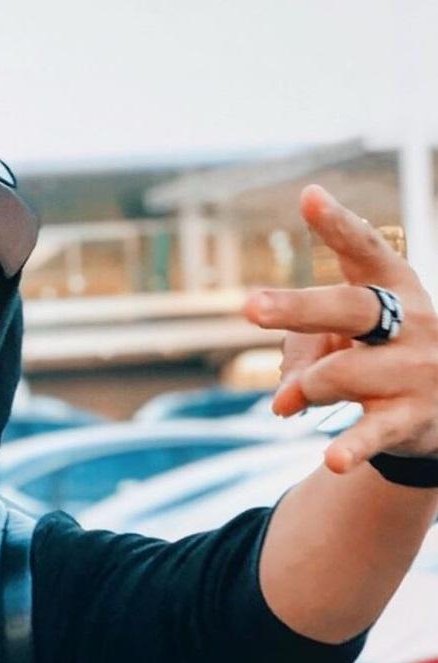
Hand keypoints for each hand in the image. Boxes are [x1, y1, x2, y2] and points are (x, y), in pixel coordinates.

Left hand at [243, 184, 437, 473]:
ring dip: (305, 387)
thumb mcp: (350, 339)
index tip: (309, 197)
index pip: (367, 249)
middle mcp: (410, 322)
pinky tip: (332, 461)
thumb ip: (308, 354)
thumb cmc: (383, 355)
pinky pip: (374, 431)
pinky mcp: (412, 416)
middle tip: (249, 308)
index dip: (339, 225)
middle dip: (297, 308)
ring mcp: (415, 369)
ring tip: (286, 404)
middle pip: (350, 309)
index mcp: (394, 288)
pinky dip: (351, 447)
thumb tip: (281, 404)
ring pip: (342, 373)